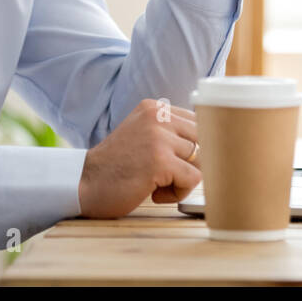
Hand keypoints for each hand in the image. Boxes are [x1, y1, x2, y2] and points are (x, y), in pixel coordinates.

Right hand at [78, 99, 201, 217]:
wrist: (84, 184)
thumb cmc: (117, 167)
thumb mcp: (143, 136)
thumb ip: (171, 133)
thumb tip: (216, 143)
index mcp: (155, 107)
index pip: (199, 123)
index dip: (192, 148)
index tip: (172, 163)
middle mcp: (158, 116)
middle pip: (205, 140)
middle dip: (191, 164)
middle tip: (165, 176)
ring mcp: (159, 137)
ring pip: (201, 161)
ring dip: (183, 180)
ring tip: (156, 184)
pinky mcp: (160, 161)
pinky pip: (194, 179)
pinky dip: (177, 193)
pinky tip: (153, 193)